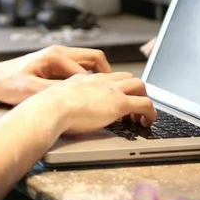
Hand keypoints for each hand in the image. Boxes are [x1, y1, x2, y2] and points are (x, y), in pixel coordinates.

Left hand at [0, 45, 112, 106]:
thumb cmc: (7, 83)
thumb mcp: (31, 90)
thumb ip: (55, 92)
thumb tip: (76, 96)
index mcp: (55, 56)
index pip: (88, 70)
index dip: (98, 86)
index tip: (105, 100)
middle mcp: (58, 52)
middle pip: (94, 58)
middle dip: (106, 74)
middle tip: (113, 91)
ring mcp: (56, 57)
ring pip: (87, 63)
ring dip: (96, 76)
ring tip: (102, 94)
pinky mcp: (53, 64)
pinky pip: (77, 68)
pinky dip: (85, 78)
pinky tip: (84, 94)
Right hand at [40, 72, 156, 136]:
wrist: (51, 108)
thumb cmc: (48, 108)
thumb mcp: (57, 100)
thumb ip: (64, 101)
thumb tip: (60, 111)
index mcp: (86, 80)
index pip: (108, 77)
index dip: (117, 87)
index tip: (117, 98)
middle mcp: (101, 81)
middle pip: (128, 77)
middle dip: (135, 90)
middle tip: (133, 107)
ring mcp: (112, 90)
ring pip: (140, 85)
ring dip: (145, 99)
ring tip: (142, 116)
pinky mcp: (120, 103)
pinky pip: (145, 104)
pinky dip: (151, 113)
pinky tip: (148, 122)